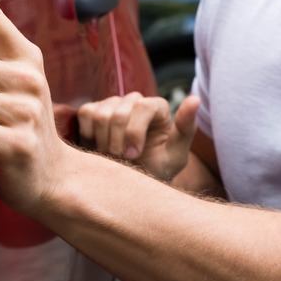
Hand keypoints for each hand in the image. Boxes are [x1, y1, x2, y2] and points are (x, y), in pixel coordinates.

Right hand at [78, 92, 199, 181]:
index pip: (142, 106)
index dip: (134, 132)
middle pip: (119, 112)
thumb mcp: (175, 155)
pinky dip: (88, 135)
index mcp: (157, 107)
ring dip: (103, 141)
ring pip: (100, 113)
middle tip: (121, 162)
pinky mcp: (93, 109)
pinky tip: (97, 148)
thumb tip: (195, 98)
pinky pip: (85, 114)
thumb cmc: (157, 170)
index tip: (133, 156)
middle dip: (117, 142)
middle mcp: (135, 100)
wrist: (132, 182)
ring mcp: (113, 103)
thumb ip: (186, 128)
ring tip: (111, 157)